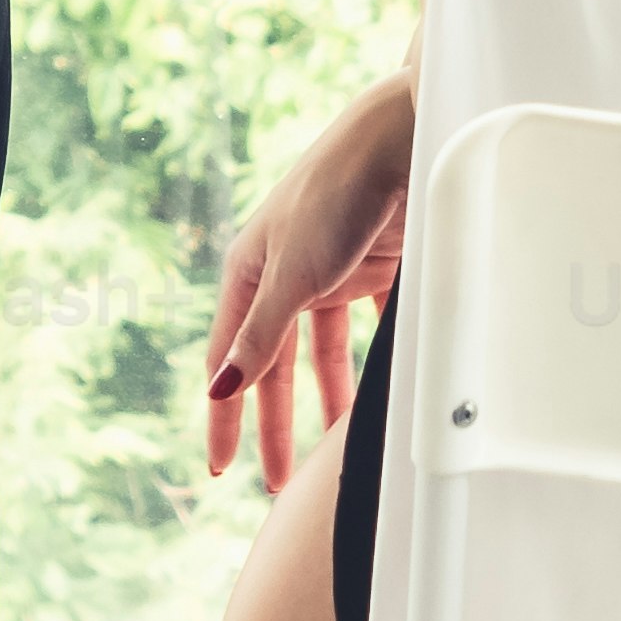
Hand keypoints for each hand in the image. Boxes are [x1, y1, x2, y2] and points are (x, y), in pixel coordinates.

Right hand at [199, 60, 421, 492]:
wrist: (402, 140)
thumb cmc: (336, 194)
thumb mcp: (293, 274)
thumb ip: (260, 337)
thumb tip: (217, 390)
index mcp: (248, 273)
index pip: (228, 361)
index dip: (223, 416)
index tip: (219, 468)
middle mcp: (282, 275)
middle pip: (273, 365)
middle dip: (275, 423)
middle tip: (278, 481)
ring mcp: (326, 272)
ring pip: (319, 354)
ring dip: (324, 401)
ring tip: (332, 450)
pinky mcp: (370, 269)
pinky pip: (363, 332)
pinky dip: (368, 365)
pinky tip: (379, 394)